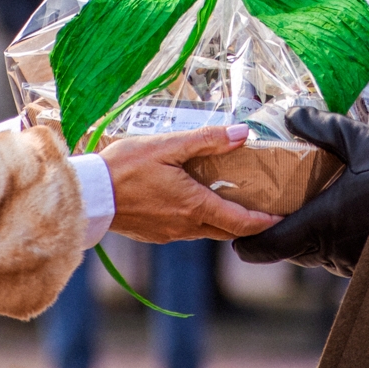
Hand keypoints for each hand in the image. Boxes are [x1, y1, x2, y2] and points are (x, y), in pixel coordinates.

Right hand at [103, 123, 283, 243]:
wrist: (87, 195)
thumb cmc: (124, 168)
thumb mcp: (168, 146)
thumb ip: (206, 140)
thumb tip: (242, 134)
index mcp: (195, 206)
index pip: (241, 222)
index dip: (264, 222)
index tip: (281, 218)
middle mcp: (186, 226)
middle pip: (227, 231)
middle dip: (248, 223)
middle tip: (264, 208)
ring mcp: (170, 233)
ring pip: (206, 231)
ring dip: (223, 221)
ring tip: (232, 201)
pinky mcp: (155, 234)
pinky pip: (187, 230)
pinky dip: (200, 220)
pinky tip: (195, 202)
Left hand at [233, 108, 368, 276]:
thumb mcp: (364, 142)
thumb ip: (325, 128)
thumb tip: (293, 114)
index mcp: (317, 223)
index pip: (262, 248)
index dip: (245, 239)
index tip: (241, 220)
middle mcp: (328, 250)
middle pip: (285, 250)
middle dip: (278, 228)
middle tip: (276, 198)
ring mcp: (348, 262)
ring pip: (311, 254)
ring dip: (307, 233)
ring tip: (311, 199)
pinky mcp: (367, 266)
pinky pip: (336, 256)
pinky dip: (332, 238)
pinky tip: (344, 210)